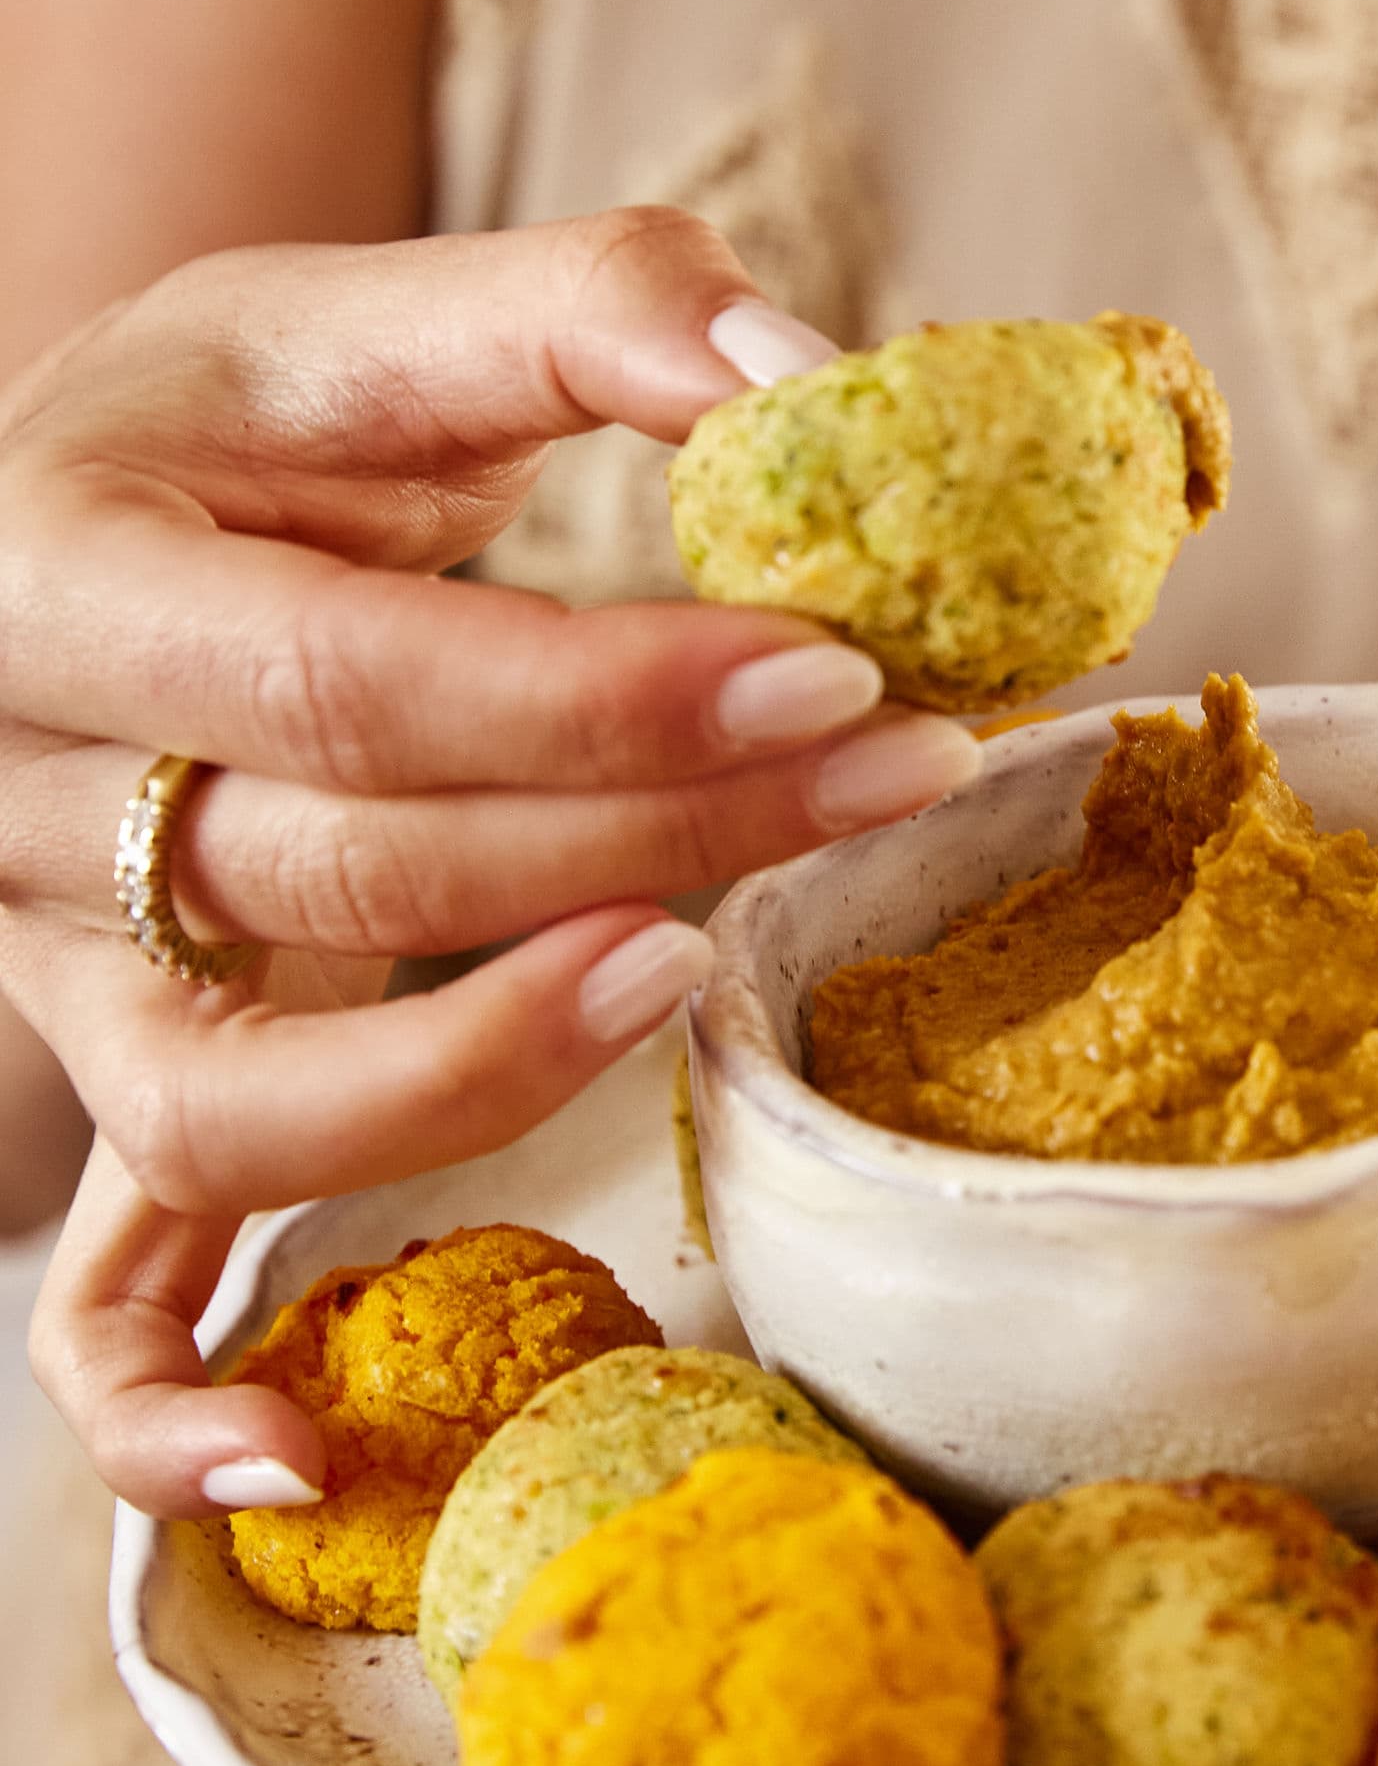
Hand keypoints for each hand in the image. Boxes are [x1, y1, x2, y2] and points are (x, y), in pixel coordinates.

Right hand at [1, 208, 978, 1509]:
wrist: (48, 525)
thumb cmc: (234, 427)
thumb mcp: (367, 312)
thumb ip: (590, 308)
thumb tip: (814, 378)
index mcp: (63, 569)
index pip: (355, 682)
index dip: (611, 700)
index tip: (842, 677)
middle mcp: (19, 795)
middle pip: (352, 875)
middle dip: (654, 837)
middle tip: (901, 769)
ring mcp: (54, 976)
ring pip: (235, 1104)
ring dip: (481, 1073)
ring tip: (693, 975)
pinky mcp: (106, 1090)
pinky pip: (93, 1303)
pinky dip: (166, 1408)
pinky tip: (312, 1458)